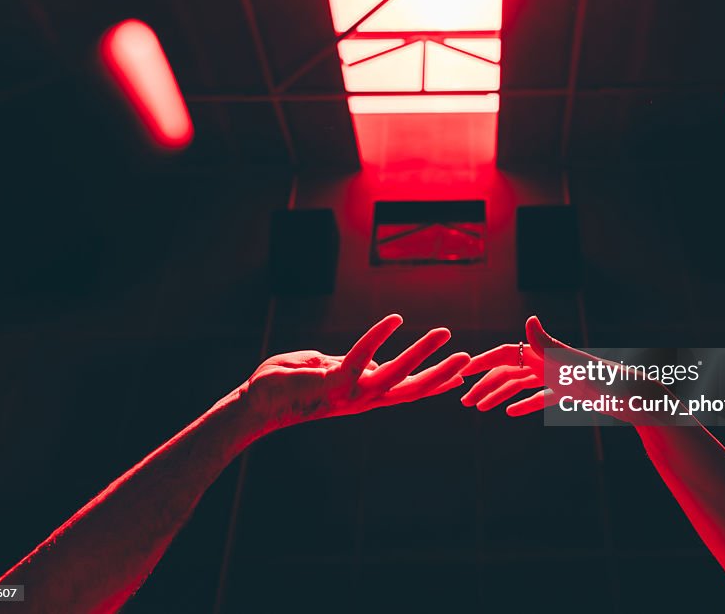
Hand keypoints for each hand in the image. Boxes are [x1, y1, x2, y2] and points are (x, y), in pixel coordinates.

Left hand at [244, 314, 469, 435]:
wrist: (255, 405)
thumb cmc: (285, 386)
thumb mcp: (325, 370)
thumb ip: (348, 364)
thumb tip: (366, 361)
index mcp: (363, 394)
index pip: (405, 388)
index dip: (434, 383)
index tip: (461, 378)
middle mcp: (363, 398)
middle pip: (411, 389)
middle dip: (441, 375)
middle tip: (469, 359)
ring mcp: (350, 393)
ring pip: (396, 374)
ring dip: (423, 354)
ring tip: (446, 334)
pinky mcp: (333, 382)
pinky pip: (362, 356)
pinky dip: (379, 336)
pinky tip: (396, 319)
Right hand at [460, 316, 668, 422]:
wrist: (633, 397)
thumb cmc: (604, 378)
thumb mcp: (573, 363)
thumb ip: (548, 344)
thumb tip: (530, 320)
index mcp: (545, 353)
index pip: (505, 354)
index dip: (482, 362)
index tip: (460, 371)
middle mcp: (548, 361)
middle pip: (508, 371)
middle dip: (485, 385)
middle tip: (464, 402)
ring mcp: (557, 377)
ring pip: (520, 385)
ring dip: (498, 395)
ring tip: (479, 408)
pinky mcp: (568, 392)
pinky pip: (540, 397)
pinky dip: (524, 403)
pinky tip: (509, 412)